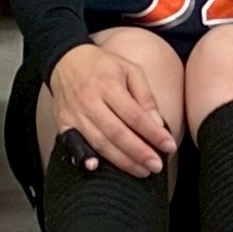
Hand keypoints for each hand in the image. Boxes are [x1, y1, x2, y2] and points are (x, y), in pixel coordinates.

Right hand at [49, 44, 176, 176]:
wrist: (65, 61)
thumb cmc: (103, 65)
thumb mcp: (129, 69)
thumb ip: (145, 95)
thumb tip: (157, 123)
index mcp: (108, 85)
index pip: (134, 115)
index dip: (153, 133)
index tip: (169, 146)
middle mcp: (89, 101)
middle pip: (117, 133)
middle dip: (139, 153)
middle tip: (156, 166)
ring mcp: (74, 115)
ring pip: (100, 143)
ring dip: (122, 161)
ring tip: (142, 170)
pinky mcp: (63, 124)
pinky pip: (76, 145)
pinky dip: (87, 158)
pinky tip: (99, 169)